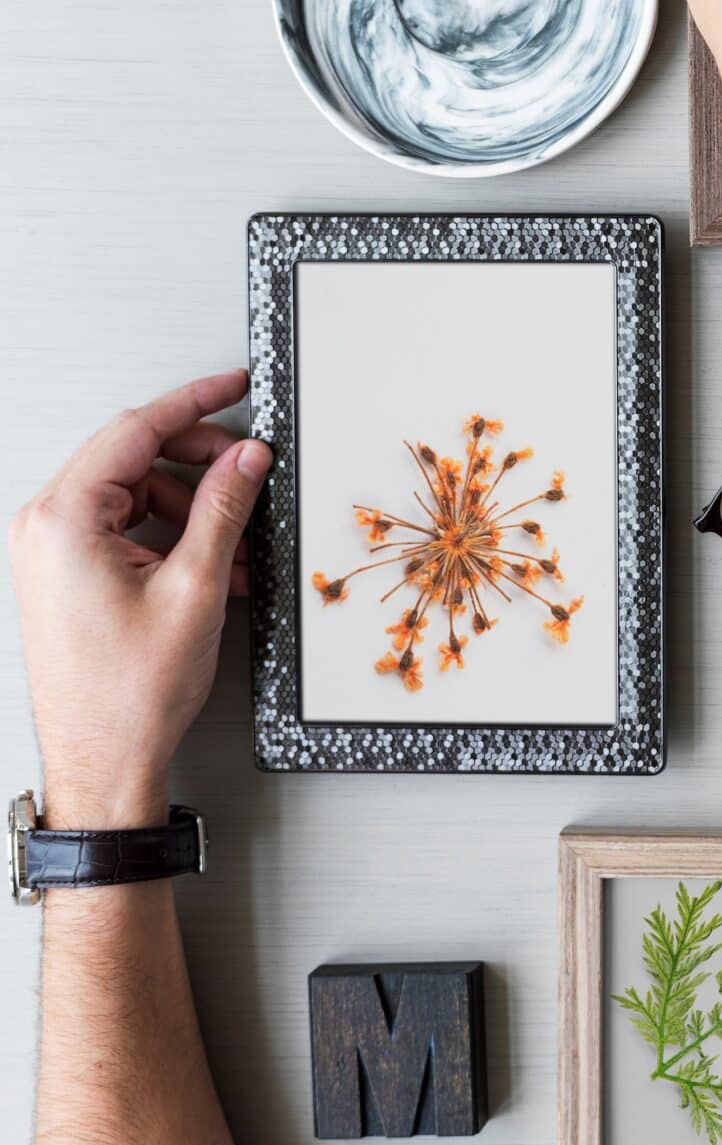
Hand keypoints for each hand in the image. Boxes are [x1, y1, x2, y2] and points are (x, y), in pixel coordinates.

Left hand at [8, 371, 271, 829]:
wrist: (101, 759)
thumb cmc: (128, 692)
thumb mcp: (195, 587)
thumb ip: (224, 508)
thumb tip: (247, 458)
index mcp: (63, 518)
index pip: (135, 430)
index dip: (194, 402)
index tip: (234, 385)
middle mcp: (46, 526)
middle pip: (134, 458)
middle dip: (201, 465)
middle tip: (253, 472)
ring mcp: (53, 551)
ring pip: (135, 494)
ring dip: (194, 510)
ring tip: (240, 546)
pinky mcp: (67, 574)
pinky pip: (125, 529)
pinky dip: (173, 538)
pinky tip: (215, 566)